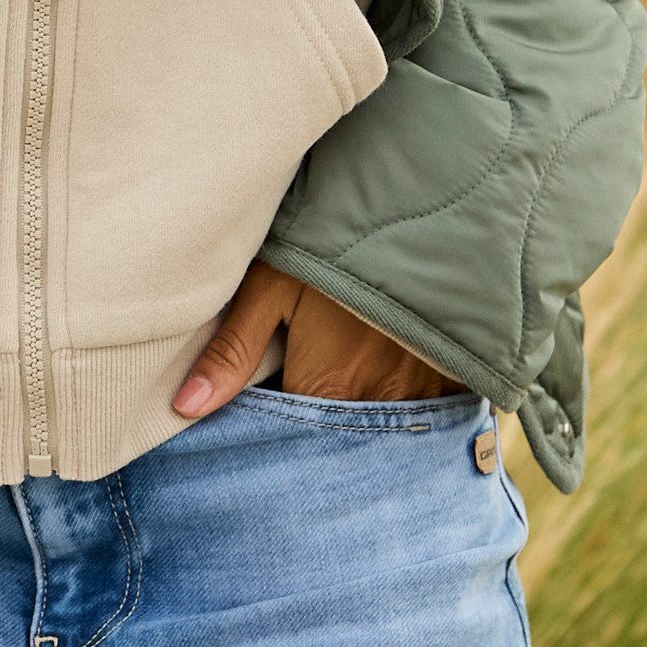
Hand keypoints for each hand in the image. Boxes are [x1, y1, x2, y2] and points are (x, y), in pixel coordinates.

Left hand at [175, 259, 456, 417]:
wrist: (427, 208)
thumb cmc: (336, 242)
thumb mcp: (273, 284)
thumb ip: (232, 350)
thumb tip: (184, 407)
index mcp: (328, 386)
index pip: (294, 436)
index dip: (277, 427)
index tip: (267, 410)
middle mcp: (382, 402)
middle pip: (343, 439)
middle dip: (321, 433)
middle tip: (306, 401)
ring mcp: (428, 393)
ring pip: (389, 432)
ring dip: (367, 422)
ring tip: (352, 392)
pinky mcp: (461, 379)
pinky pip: (435, 416)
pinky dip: (413, 410)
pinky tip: (397, 387)